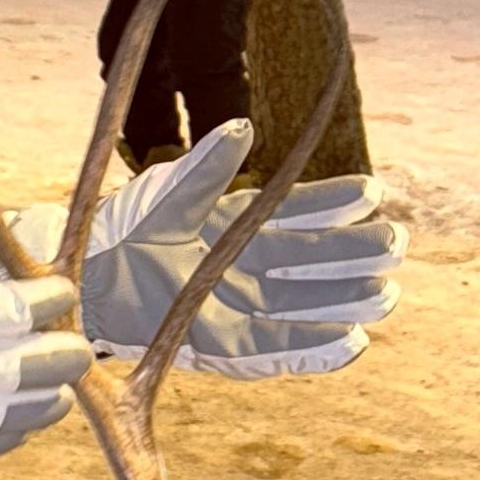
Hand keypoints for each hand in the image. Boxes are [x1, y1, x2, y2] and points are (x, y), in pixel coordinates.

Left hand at [0, 124, 403, 378]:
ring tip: (384, 295)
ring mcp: (244, 307)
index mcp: (246, 221)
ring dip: (349, 301)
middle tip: (394, 244)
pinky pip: (279, 350)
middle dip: (358, 253)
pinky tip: (352, 343)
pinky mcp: (227, 348)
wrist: (85, 285)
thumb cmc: (124, 229)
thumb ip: (204, 167)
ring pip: (309, 305)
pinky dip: (317, 350)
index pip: (304, 210)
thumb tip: (242, 129)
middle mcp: (254, 265)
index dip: (338, 202)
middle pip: (319, 261)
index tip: (372, 191)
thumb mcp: (165, 192)